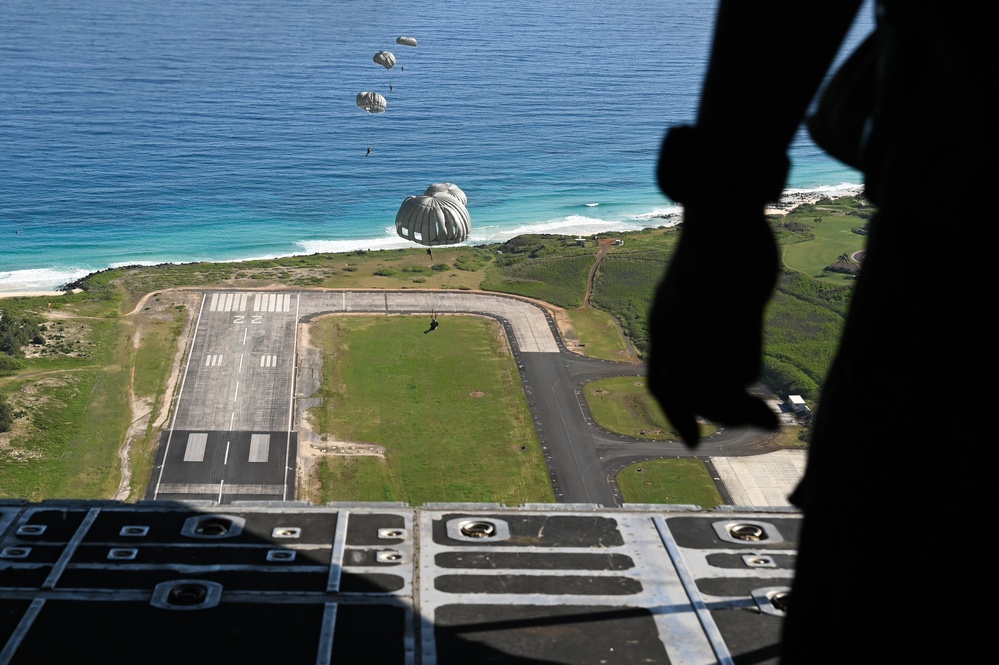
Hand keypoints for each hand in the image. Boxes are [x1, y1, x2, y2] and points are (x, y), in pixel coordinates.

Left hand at [647, 205, 779, 445]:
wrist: (722, 206)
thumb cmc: (722, 249)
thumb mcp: (703, 295)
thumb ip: (711, 330)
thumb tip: (736, 375)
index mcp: (662, 322)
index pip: (661, 382)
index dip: (676, 415)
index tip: (693, 443)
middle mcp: (671, 326)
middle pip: (691, 393)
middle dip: (725, 419)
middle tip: (763, 424)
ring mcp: (694, 321)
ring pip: (711, 389)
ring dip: (741, 412)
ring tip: (769, 419)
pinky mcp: (722, 310)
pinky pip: (735, 365)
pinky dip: (749, 386)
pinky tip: (765, 386)